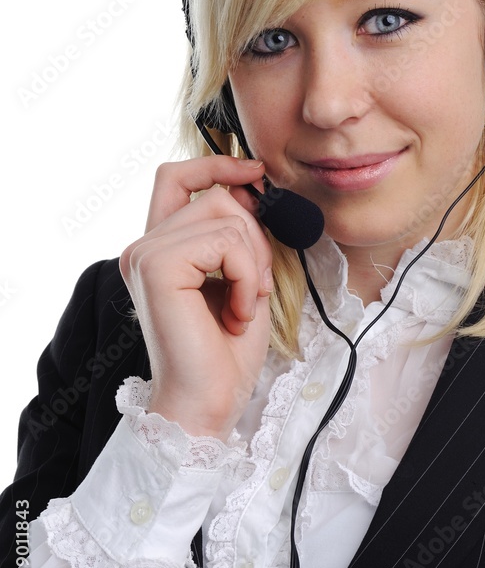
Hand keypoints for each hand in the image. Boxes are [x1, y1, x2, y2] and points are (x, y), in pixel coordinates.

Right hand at [119, 156, 272, 439]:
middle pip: (215, 195)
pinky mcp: (156, 267)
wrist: (207, 403)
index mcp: (161, 249)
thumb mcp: (240, 279)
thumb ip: (238, 235)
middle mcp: (144, 247)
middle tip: (255, 287)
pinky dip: (246, 275)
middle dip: (255, 235)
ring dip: (253, 260)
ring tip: (244, 304)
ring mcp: (145, 255)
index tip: (256, 173)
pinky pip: (224, 241)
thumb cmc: (225, 353)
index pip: (176, 177)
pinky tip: (237, 312)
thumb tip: (252, 188)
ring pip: (225, 213)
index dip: (217, 164)